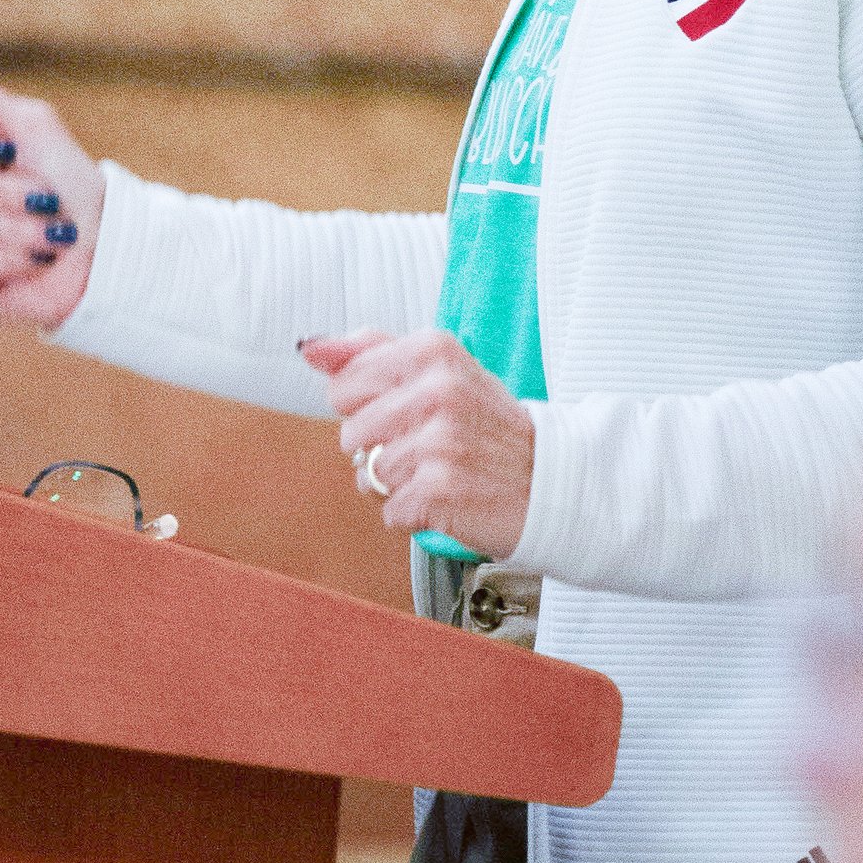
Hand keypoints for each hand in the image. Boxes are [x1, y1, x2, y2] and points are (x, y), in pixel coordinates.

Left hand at [302, 330, 536, 557]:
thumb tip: (310, 348)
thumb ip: (370, 353)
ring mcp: (439, 441)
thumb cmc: (487, 428)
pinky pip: (390, 510)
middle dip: (381, 449)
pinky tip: (450, 499)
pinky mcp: (439, 489)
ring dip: (399, 485)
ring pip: (369, 475)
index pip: (343, 385)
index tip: (412, 412)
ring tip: (443, 474)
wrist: (552, 481)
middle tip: (432, 448)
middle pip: (351, 433)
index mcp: (433, 350)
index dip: (368, 409)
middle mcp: (437, 389)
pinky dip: (414, 514)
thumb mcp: (440, 371)